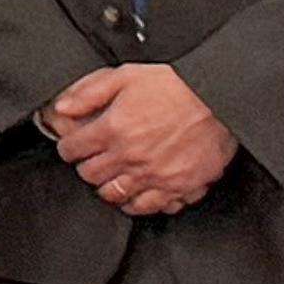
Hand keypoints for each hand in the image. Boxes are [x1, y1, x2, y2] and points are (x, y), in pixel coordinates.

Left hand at [47, 61, 237, 219]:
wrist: (220, 97)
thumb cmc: (178, 85)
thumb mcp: (126, 76)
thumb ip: (89, 92)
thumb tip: (63, 107)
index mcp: (114, 129)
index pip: (72, 150)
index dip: (69, 146)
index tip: (73, 145)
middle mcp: (131, 157)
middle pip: (90, 176)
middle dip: (87, 166)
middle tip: (94, 159)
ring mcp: (156, 175)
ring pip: (116, 196)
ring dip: (110, 187)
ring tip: (114, 177)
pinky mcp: (181, 186)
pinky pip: (152, 207)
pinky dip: (141, 202)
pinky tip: (140, 192)